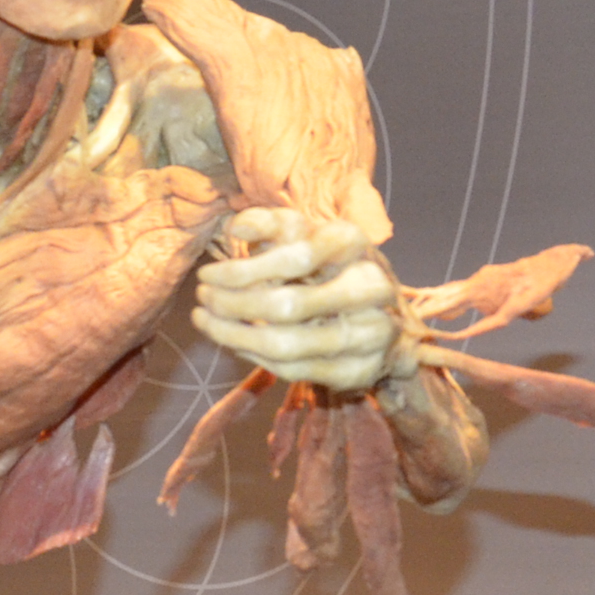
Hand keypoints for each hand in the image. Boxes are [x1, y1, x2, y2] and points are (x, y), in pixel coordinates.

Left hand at [194, 208, 401, 391]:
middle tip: (203, 301)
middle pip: (289, 305)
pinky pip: (294, 371)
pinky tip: (235, 343)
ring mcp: (370, 333)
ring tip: (206, 322)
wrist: (392, 317)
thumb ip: (272, 224)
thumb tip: (237, 227)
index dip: (243, 270)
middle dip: (233, 306)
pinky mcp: (359, 370)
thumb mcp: (308, 234)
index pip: (294, 257)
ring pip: (287, 345)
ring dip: (235, 337)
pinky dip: (256, 357)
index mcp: (352, 243)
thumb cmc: (334, 267)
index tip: (207, 275)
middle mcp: (370, 286)